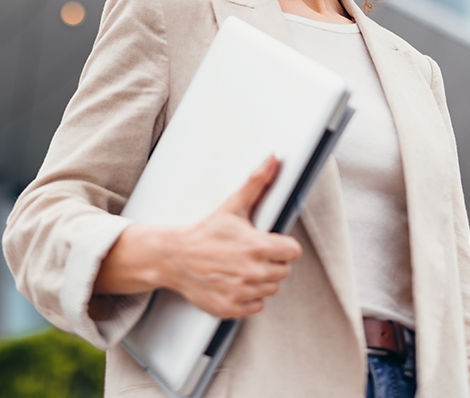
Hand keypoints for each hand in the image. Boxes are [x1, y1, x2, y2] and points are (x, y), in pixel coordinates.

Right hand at [163, 155, 301, 318]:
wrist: (175, 256)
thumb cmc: (206, 232)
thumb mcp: (233, 206)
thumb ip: (257, 183)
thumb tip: (273, 160)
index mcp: (257, 247)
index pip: (293, 252)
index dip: (283, 246)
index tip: (270, 243)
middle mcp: (252, 272)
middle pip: (283, 272)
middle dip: (272, 262)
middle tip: (251, 253)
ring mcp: (242, 292)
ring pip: (271, 289)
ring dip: (261, 280)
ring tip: (241, 266)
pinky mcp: (231, 308)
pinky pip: (256, 306)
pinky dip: (248, 297)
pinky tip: (235, 282)